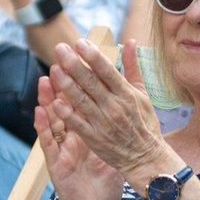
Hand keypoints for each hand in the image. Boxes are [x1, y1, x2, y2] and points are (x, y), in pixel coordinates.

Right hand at [35, 74, 123, 199]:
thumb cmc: (102, 181)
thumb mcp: (112, 150)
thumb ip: (116, 127)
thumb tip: (127, 107)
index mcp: (86, 131)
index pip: (82, 102)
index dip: (81, 83)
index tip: (82, 62)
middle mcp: (71, 136)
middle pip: (65, 105)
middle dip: (63, 83)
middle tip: (59, 60)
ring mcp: (61, 147)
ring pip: (52, 119)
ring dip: (47, 99)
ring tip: (45, 79)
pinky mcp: (55, 162)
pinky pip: (48, 141)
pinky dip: (43, 126)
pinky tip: (40, 111)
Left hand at [47, 38, 169, 181]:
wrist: (145, 158)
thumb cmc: (144, 123)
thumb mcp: (142, 93)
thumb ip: (132, 67)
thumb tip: (129, 42)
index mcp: (126, 93)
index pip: (107, 71)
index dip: (93, 56)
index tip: (79, 42)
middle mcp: (114, 106)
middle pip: (91, 82)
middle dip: (74, 64)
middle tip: (59, 48)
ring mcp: (103, 123)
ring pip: (81, 100)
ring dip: (66, 84)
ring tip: (54, 68)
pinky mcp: (94, 138)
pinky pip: (78, 123)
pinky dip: (67, 113)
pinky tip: (55, 101)